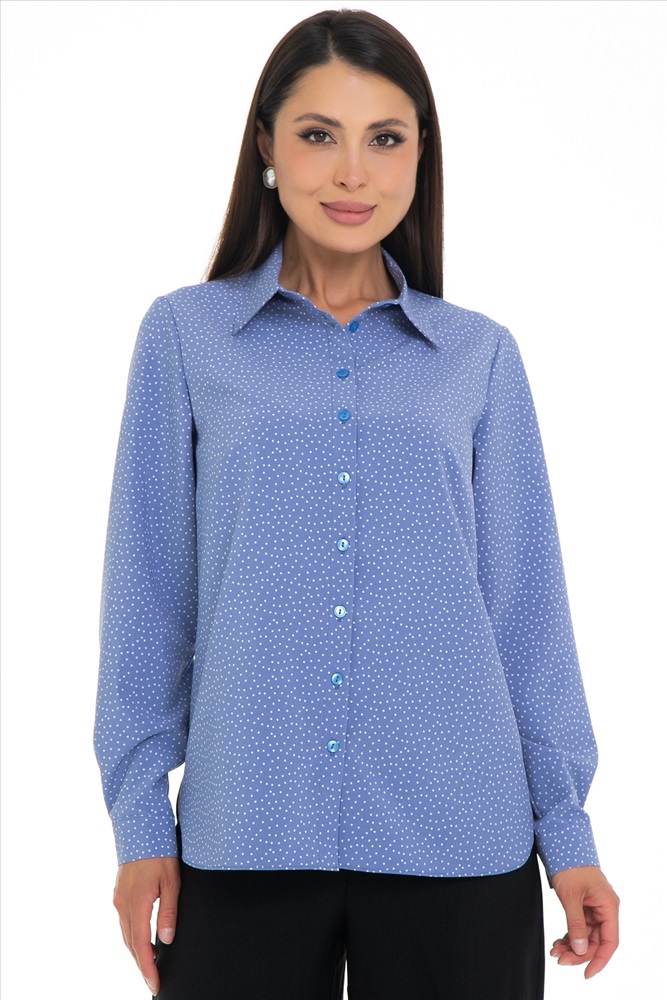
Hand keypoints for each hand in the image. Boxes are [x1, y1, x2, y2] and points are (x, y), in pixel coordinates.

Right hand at [113, 856, 180, 994]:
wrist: (140, 828)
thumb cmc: (160, 852)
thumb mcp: (171, 880)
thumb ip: (168, 911)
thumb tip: (166, 939)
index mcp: (136, 904)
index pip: (141, 946)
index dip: (148, 968)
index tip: (154, 984)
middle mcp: (123, 904)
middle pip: (131, 944)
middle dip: (142, 964)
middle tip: (153, 981)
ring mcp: (118, 899)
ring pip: (126, 934)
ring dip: (137, 951)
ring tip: (151, 964)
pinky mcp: (119, 893)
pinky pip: (125, 922)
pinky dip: (133, 935)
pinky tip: (143, 938)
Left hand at [550, 865, 619, 977]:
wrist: (562, 844)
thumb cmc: (570, 865)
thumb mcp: (571, 896)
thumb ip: (576, 924)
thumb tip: (580, 950)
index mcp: (608, 906)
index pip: (610, 941)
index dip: (599, 959)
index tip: (586, 973)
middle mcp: (604, 908)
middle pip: (596, 940)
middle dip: (579, 952)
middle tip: (560, 958)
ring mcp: (594, 907)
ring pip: (586, 935)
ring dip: (572, 945)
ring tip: (555, 951)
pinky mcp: (584, 905)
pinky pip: (580, 926)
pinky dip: (570, 935)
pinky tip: (558, 941)